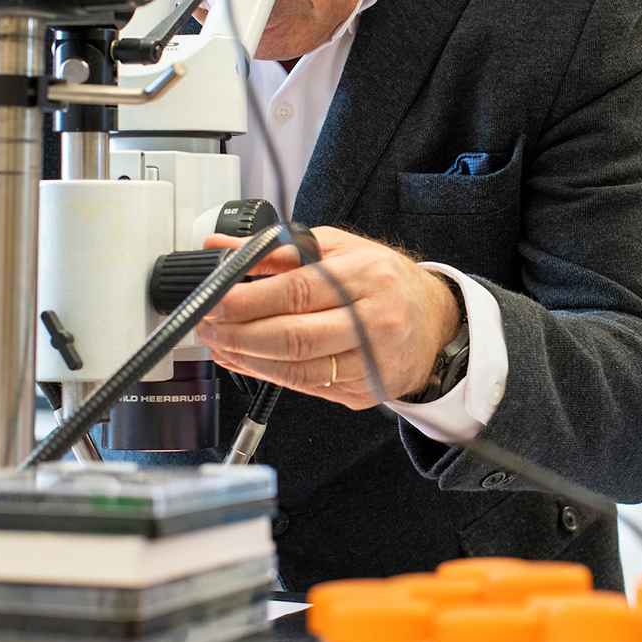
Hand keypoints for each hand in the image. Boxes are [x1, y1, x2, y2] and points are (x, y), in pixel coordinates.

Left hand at [194, 226, 459, 410]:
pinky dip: (268, 375)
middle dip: (239, 333)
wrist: (433, 323)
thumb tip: (221, 250)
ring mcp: (372, 361)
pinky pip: (307, 387)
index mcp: (367, 276)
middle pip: (295, 335)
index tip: (215, 299)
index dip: (249, 299)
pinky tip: (246, 362)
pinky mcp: (365, 390)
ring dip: (248, 359)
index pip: (298, 290)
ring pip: (298, 368)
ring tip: (220, 344)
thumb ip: (277, 250)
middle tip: (208, 325)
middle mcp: (375, 320)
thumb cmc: (383, 282)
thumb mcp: (338, 250)